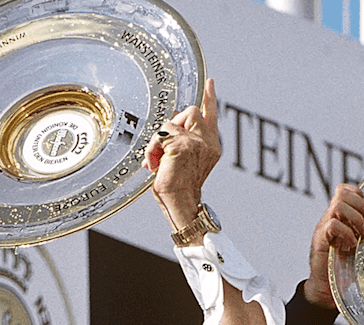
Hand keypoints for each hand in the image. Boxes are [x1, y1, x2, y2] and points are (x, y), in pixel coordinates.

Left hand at [144, 78, 220, 234]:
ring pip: (171, 123)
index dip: (210, 98)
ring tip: (158, 162)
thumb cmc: (178, 187)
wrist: (179, 203)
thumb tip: (172, 120)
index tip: (210, 83)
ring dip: (158, 143)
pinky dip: (152, 151)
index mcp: (211, 145)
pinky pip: (160, 136)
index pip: (211, 115)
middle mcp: (208, 142)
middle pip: (190, 112)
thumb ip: (181, 139)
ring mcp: (198, 142)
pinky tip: (155, 164)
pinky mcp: (183, 146)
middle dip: (171, 125)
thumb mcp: (182, 159)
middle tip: (163, 147)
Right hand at [305, 184, 363, 310]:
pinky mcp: (320, 241)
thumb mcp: (356, 243)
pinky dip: (346, 233)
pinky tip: (351, 245)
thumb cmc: (343, 268)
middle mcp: (329, 219)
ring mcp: (323, 229)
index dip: (359, 197)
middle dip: (360, 207)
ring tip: (359, 236)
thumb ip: (363, 229)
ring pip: (338, 205)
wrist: (326, 288)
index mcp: (338, 217)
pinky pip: (332, 225)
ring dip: (355, 220)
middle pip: (342, 192)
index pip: (346, 190)